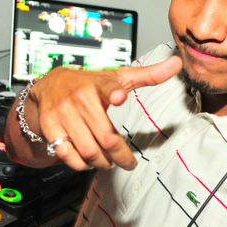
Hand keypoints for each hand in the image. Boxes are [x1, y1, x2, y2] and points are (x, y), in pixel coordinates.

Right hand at [11, 56, 181, 170]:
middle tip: (128, 162)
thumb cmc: (90, 83)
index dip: (114, 91)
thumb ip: (148, 74)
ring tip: (109, 161)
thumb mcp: (118, 77)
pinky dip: (80, 163)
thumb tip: (177, 63)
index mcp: (99, 84)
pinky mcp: (50, 127)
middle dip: (120, 156)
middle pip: (106, 136)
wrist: (49, 85)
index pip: (108, 86)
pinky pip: (67, 155)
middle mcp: (80, 97)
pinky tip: (88, 160)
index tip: (120, 96)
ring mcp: (63, 113)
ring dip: (102, 162)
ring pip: (88, 150)